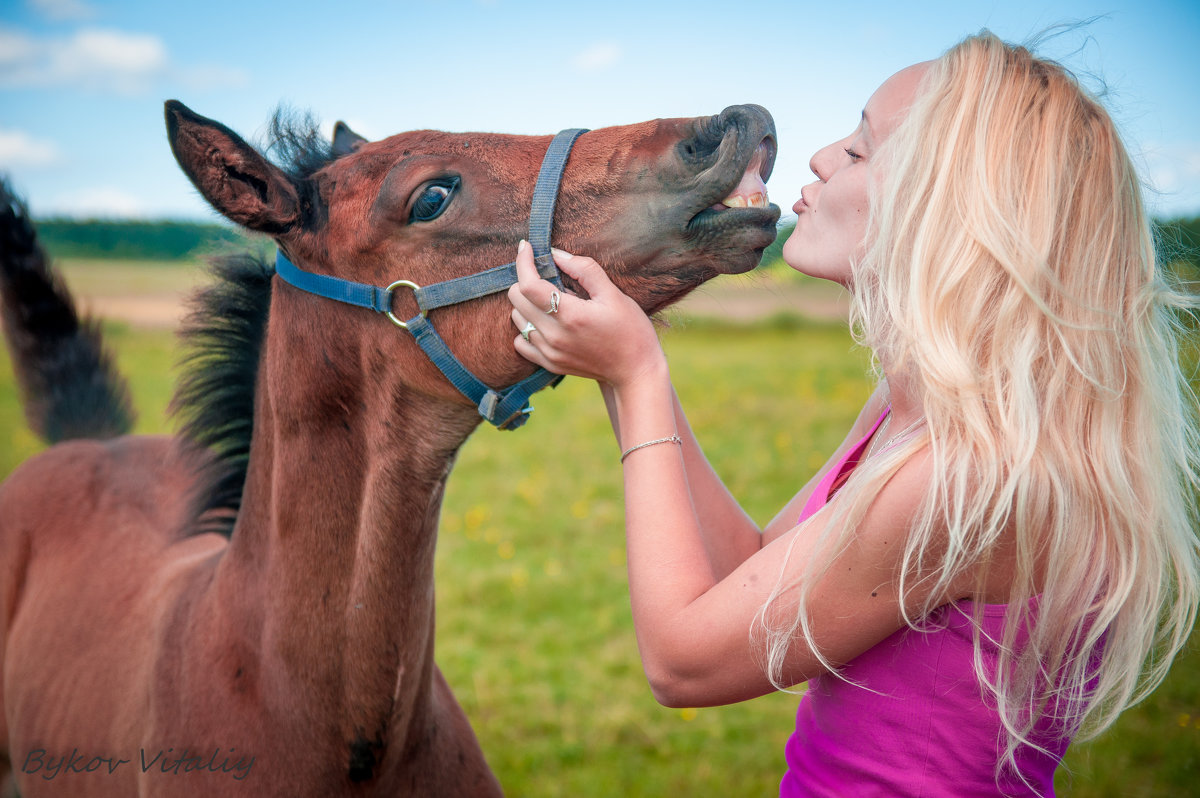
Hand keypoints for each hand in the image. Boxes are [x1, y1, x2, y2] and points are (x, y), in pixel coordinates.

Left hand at [507, 240, 666, 388]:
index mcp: (571, 315)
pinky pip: (521, 342)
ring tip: (551, 301)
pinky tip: (545, 322)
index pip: (529, 285)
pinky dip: (527, 327)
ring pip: (517, 318)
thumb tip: (556, 254)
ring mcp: (550, 352)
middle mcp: (554, 336)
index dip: (523, 261)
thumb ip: (584, 270)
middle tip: (548, 277)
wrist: (636, 371)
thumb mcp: (614, 294)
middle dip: (526, 279)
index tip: (527, 247)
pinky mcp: (549, 364)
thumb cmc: (630, 330)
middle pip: (516, 299)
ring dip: (527, 303)